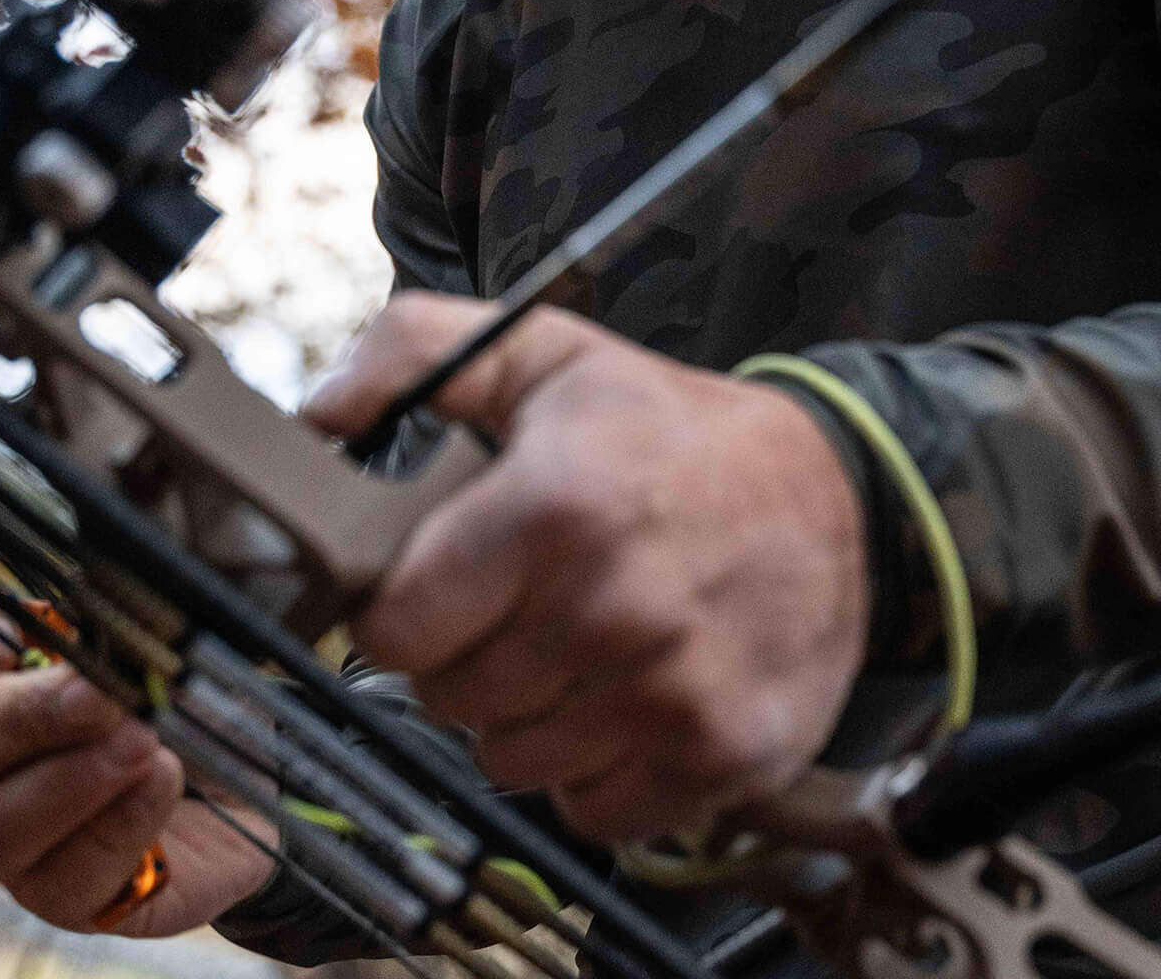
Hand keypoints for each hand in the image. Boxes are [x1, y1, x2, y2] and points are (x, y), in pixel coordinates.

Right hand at [0, 602, 274, 935]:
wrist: (262, 770)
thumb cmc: (192, 687)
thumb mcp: (167, 631)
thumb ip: (119, 613)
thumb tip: (95, 604)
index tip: (2, 636)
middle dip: (14, 717)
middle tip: (99, 695)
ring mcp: (14, 841)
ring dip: (64, 781)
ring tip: (144, 743)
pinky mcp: (69, 897)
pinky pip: (62, 883)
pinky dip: (120, 824)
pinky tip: (164, 784)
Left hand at [305, 294, 869, 843]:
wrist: (840, 495)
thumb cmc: (673, 430)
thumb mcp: (549, 352)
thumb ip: (418, 351)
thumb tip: (320, 412)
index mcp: (554, 506)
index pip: (395, 628)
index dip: (405, 607)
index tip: (442, 582)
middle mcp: (612, 608)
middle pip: (449, 701)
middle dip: (468, 654)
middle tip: (523, 601)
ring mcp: (669, 693)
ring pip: (512, 763)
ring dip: (529, 715)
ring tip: (581, 641)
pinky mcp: (718, 755)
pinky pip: (592, 809)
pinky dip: (597, 767)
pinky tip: (629, 693)